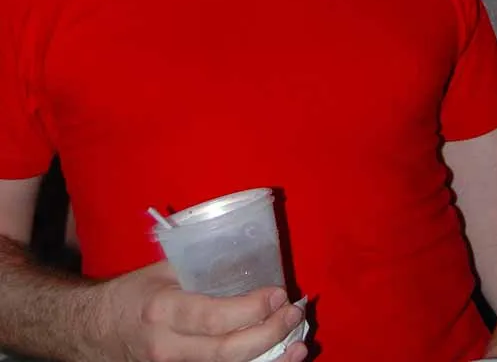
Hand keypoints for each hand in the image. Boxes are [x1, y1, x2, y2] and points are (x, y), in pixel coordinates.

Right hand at [90, 261, 306, 361]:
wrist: (95, 331)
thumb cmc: (132, 293)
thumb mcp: (160, 271)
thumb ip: (198, 265)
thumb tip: (246, 249)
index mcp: (163, 310)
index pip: (212, 317)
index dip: (249, 310)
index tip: (278, 294)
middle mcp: (167, 346)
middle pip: (225, 351)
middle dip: (266, 335)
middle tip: (294, 315)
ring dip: (267, 361)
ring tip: (298, 347)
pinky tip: (275, 360)